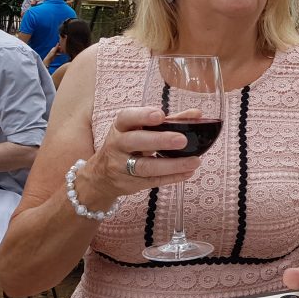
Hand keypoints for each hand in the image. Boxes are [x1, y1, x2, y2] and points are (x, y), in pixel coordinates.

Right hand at [80, 107, 201, 204]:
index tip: (161, 115)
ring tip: (194, 161)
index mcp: (120, 127)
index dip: (143, 116)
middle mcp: (117, 145)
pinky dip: (172, 177)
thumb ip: (169, 121)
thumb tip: (197, 114)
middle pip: (136, 142)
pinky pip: (152, 181)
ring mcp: (122, 166)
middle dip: (160, 141)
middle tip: (182, 140)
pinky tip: (188, 172)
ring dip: (172, 165)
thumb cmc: (128, 145)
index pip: (126, 118)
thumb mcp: (140, 130)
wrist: (101, 176)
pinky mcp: (130, 183)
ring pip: (145, 166)